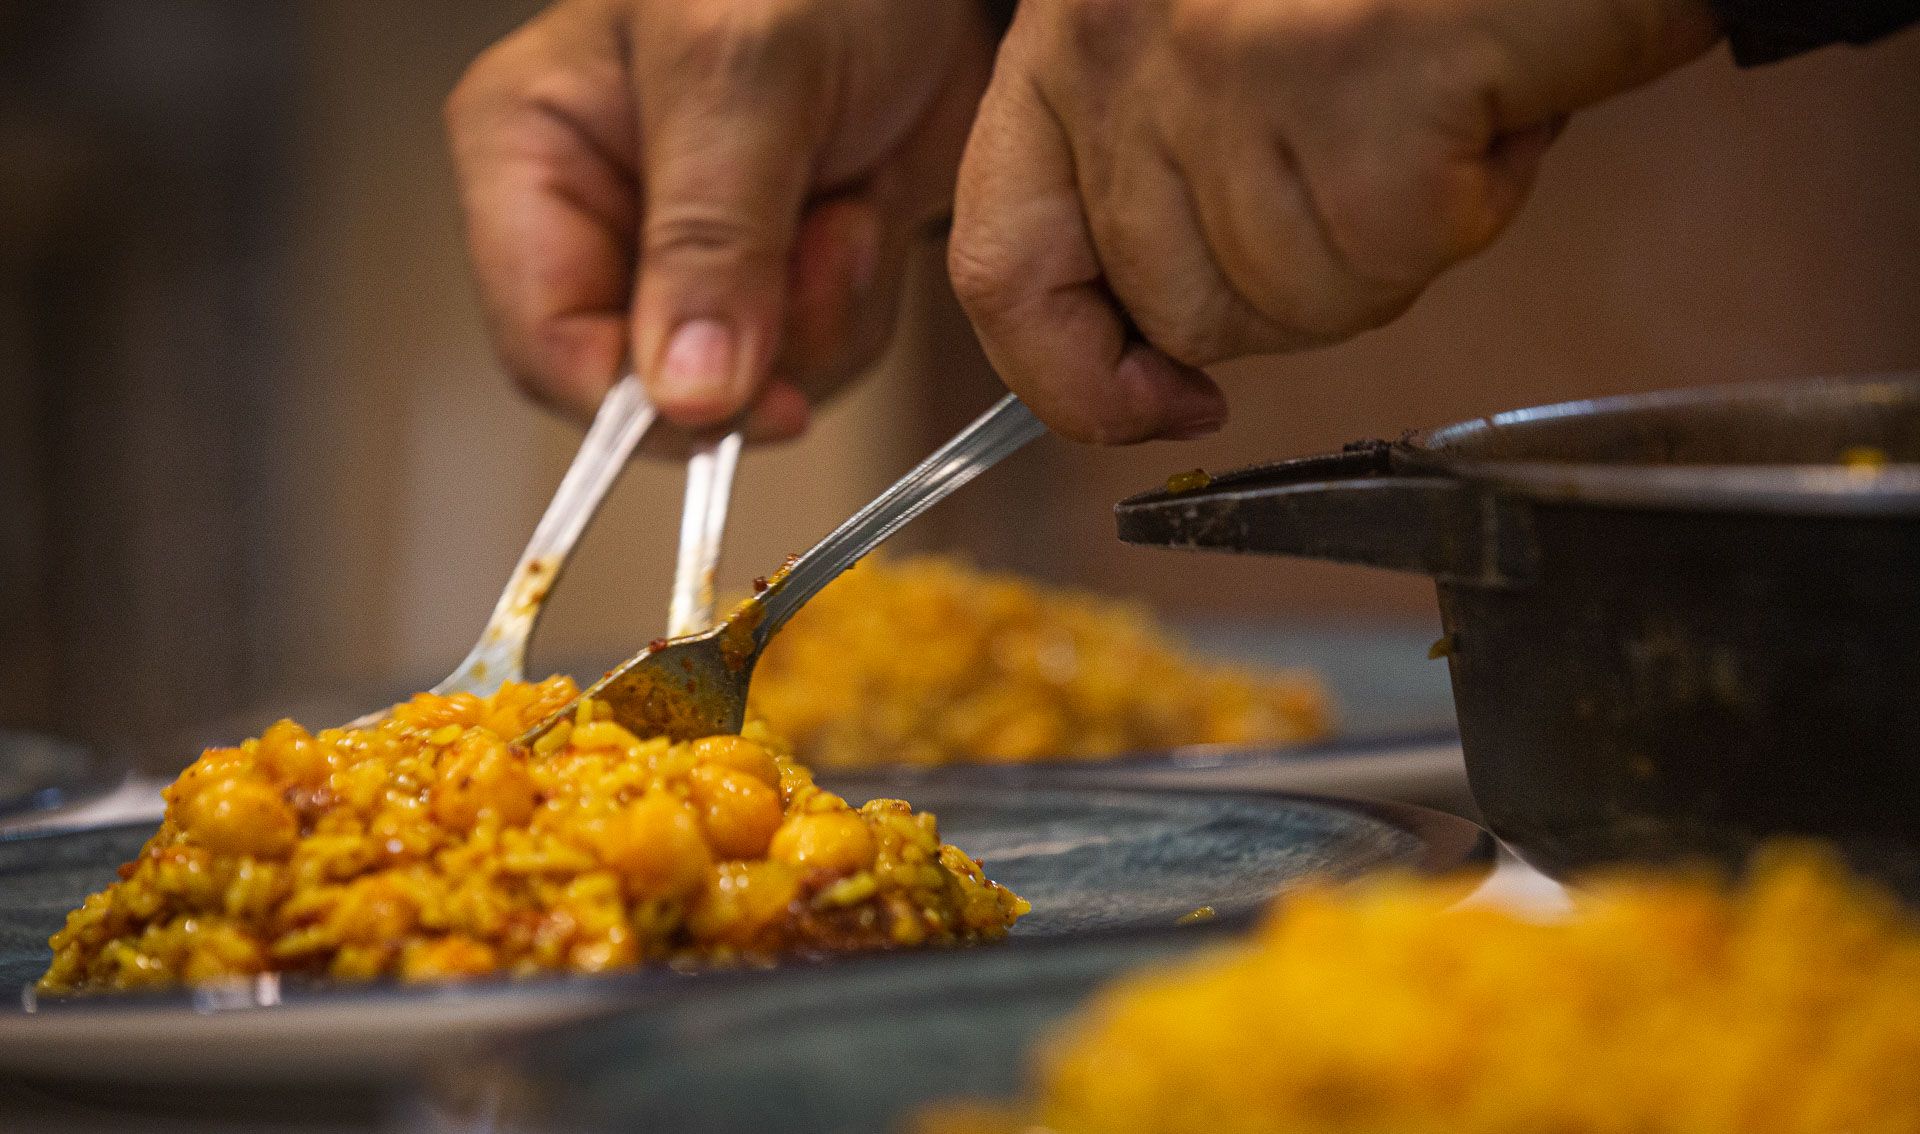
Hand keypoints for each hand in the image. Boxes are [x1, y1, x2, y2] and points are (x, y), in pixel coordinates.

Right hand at [448, 0, 996, 442]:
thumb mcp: (745, 75)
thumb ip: (710, 236)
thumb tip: (685, 393)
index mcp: (533, 158)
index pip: (545, 344)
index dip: (635, 403)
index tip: (734, 405)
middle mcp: (604, 223)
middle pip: (654, 387)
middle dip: (759, 345)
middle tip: (824, 246)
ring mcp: (695, 261)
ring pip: (748, 387)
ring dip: (825, 316)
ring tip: (847, 201)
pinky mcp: (778, 278)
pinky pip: (819, 360)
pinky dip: (862, 302)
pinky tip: (868, 211)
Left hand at [948, 0, 1720, 442]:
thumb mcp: (1220, 55)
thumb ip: (1148, 187)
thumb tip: (1142, 365)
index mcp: (1067, 34)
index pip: (1000, 270)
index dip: (1073, 376)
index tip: (1158, 404)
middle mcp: (1114, 46)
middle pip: (1175, 311)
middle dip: (1295, 289)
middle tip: (1373, 172)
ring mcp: (1219, 68)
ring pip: (1285, 307)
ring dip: (1385, 250)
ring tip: (1428, 119)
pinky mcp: (1338, 87)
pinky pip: (1384, 263)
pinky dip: (1460, 212)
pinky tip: (1478, 111)